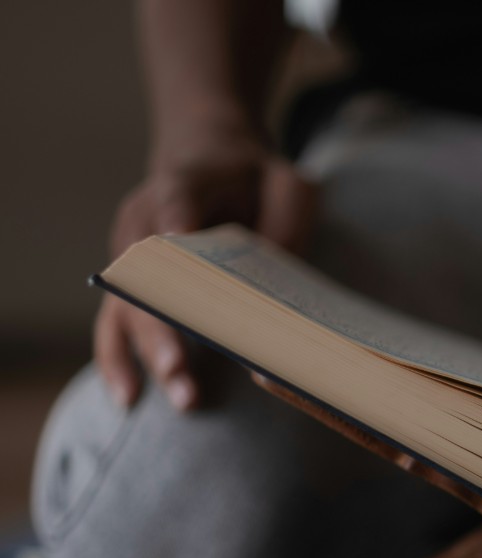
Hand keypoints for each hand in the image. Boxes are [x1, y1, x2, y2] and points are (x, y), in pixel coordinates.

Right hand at [96, 135, 316, 409]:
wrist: (209, 158)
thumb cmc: (254, 178)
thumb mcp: (288, 183)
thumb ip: (285, 217)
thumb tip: (274, 281)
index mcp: (183, 184)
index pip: (176, 203)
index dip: (176, 228)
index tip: (176, 251)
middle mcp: (144, 221)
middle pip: (144, 274)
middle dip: (162, 326)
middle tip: (179, 368)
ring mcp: (130, 256)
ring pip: (126, 305)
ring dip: (147, 354)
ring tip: (179, 396)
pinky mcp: (131, 283)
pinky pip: (116, 321)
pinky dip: (119, 360)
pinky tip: (129, 399)